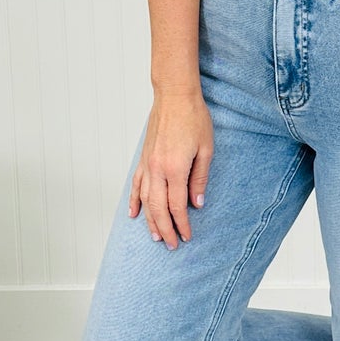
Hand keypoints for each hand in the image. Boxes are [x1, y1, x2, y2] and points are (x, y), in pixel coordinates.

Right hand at [130, 89, 213, 247]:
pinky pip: (135, 185)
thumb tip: (197, 202)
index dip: (183, 224)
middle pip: (159, 208)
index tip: (187, 236)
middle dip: (166, 229)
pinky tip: (134, 213)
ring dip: (150, 220)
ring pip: (145, 200)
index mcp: (175, 169)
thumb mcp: (206, 149)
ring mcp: (147, 164)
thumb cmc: (194, 118)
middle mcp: (157, 169)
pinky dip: (134, 200)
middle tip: (172, 245)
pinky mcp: (143, 158)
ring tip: (156, 236)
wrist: (175, 96)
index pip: (177, 206)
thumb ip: (200, 178)